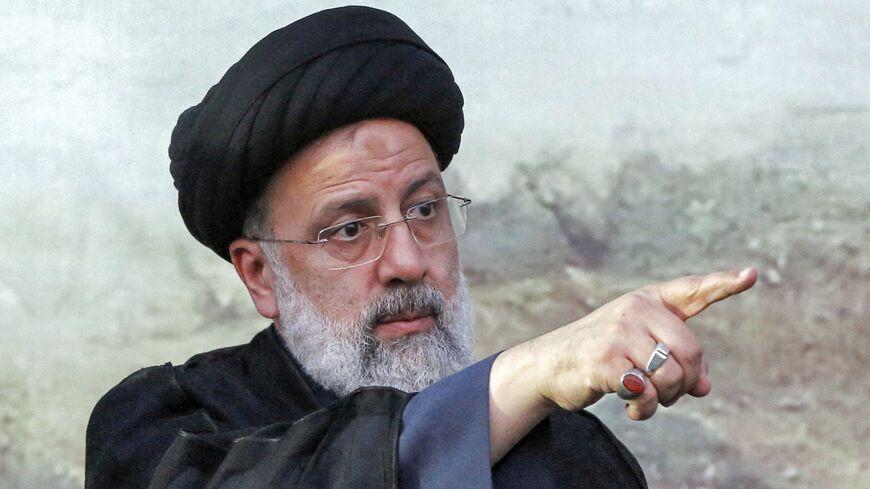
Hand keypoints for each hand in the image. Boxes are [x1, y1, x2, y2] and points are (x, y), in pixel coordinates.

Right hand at [488, 267, 756, 463]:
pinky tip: (631, 406)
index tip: (751, 275)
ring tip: (645, 401)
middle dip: (686, 382)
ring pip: (672, 376)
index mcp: (646, 301)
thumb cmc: (599, 356)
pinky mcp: (604, 359)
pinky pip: (646, 392)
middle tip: (669, 394)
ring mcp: (618, 332)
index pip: (691, 289)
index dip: (722, 284)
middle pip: (691, 351)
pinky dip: (644, 408)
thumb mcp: (639, 352)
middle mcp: (634, 309)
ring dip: (665, 399)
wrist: (549, 365)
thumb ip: (674, 361)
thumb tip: (704, 387)